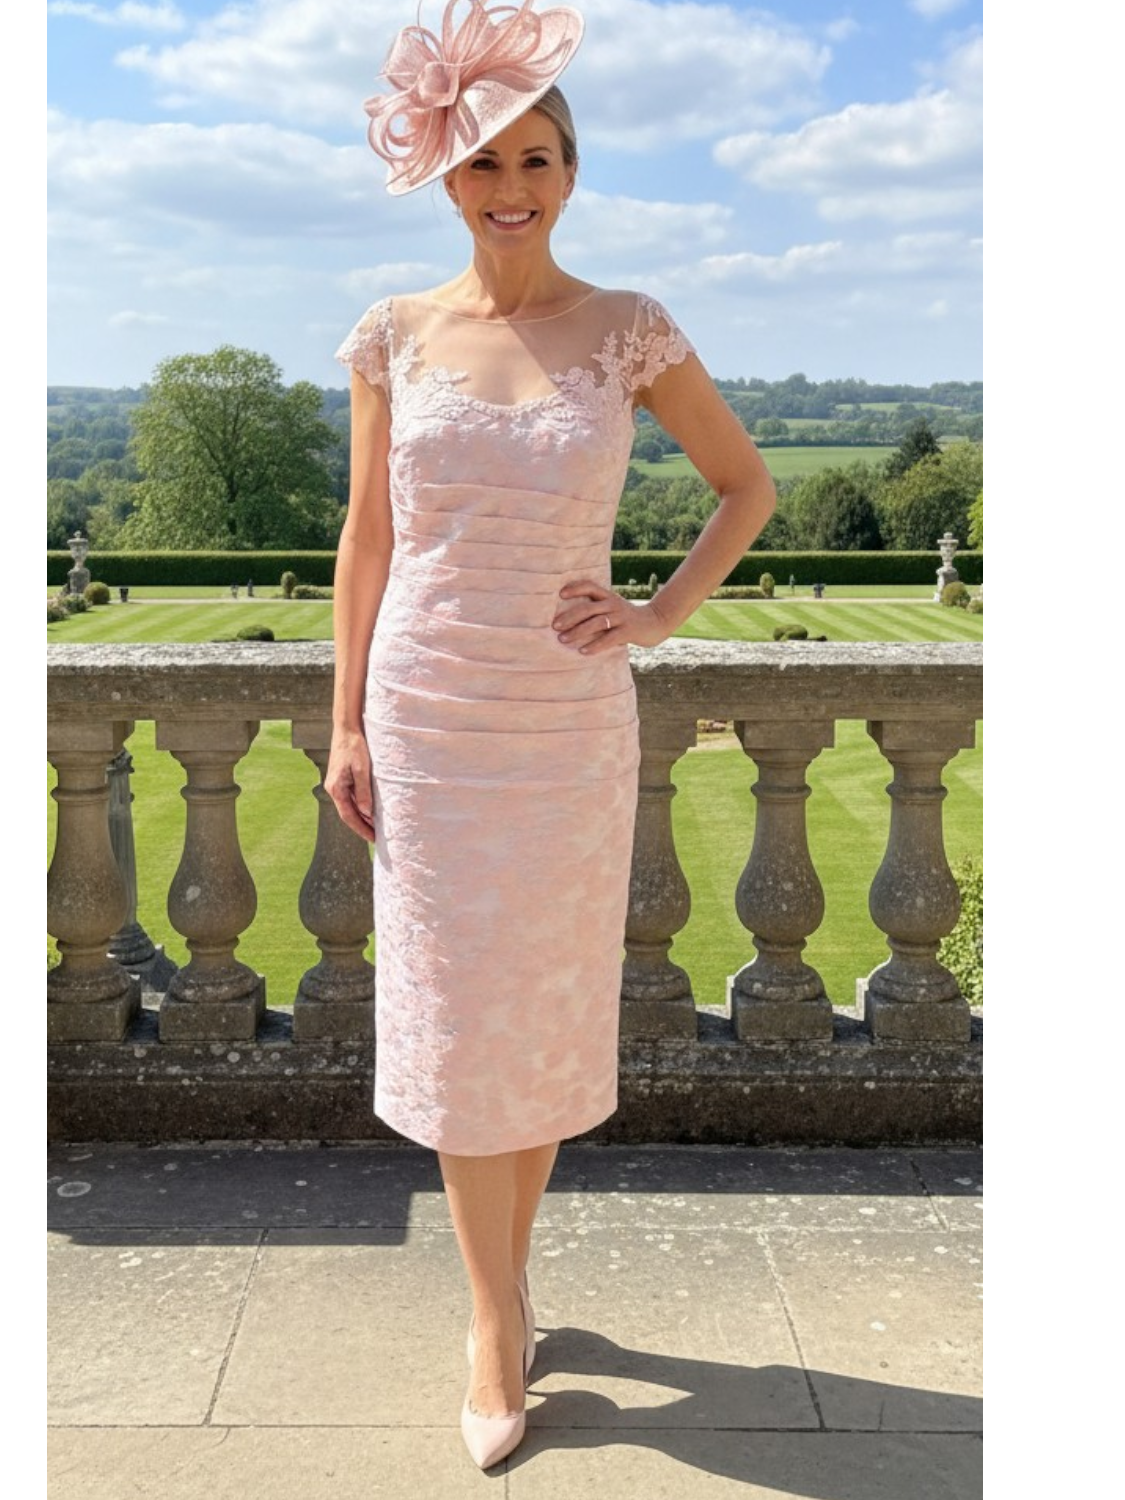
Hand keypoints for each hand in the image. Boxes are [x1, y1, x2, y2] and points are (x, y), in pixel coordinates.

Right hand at [325, 728, 375, 843]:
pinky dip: (360, 806)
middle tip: (376, 837)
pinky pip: (350, 798)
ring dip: (361, 818)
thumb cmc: (354, 746)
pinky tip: (370, 810)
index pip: (349, 816)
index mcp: (336, 788)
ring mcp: (336, 783)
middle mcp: (333, 788)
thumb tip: (366, 813)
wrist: (346, 728)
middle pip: (348, 814)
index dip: (362, 829)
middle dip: (362, 827)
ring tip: (376, 827)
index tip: (373, 839)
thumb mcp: (362, 769)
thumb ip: (363, 792)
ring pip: (349, 806)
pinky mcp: (341, 778)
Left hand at [552, 579, 671, 656]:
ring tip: (563, 640)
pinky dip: (595, 645)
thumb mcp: (613, 608)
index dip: (575, 588)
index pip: (590, 586)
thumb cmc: (626, 618)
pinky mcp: (628, 631)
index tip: (560, 594)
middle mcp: (613, 604)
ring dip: (577, 632)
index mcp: (608, 596)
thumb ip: (596, 609)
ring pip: (596, 623)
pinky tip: (583, 651)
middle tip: (554, 626)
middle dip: (569, 617)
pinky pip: (609, 638)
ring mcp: (621, 617)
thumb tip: (568, 618)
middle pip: (588, 608)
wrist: (655, 623)